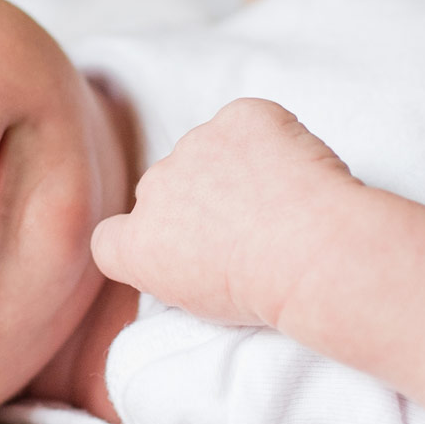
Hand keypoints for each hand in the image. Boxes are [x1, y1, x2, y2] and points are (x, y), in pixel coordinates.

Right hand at [90, 97, 359, 328]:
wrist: (312, 256)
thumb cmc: (267, 293)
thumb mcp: (202, 306)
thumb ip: (179, 269)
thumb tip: (201, 248)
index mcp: (136, 246)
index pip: (112, 236)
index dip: (150, 237)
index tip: (186, 248)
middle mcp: (153, 188)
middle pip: (168, 186)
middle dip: (201, 199)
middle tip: (252, 226)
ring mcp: (193, 145)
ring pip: (209, 150)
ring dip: (236, 166)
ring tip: (282, 203)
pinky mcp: (237, 117)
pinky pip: (249, 120)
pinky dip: (271, 136)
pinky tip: (295, 169)